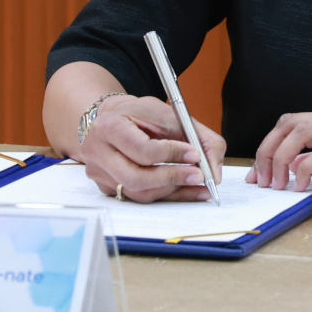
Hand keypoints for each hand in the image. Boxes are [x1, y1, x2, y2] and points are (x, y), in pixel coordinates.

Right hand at [75, 94, 226, 202]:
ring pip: (137, 192)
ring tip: (197, 185)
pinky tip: (184, 189)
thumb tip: (214, 171)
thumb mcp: (170, 114)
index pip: (142, 149)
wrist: (113, 118)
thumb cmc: (141, 114)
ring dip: (172, 190)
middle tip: (199, 176)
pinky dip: (164, 195)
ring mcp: (98, 173)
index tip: (195, 154)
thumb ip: (199, 136)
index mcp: (109, 127)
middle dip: (172, 178)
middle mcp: (97, 152)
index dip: (171, 154)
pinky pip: (137, 198)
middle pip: (136, 177)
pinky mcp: (106, 187)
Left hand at [250, 105, 311, 191]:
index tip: (260, 171)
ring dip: (280, 158)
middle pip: (290, 122)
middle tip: (262, 179)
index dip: (270, 144)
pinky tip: (301, 185)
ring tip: (278, 183)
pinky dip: (305, 168)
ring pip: (302, 131)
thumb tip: (301, 170)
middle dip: (267, 150)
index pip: (293, 121)